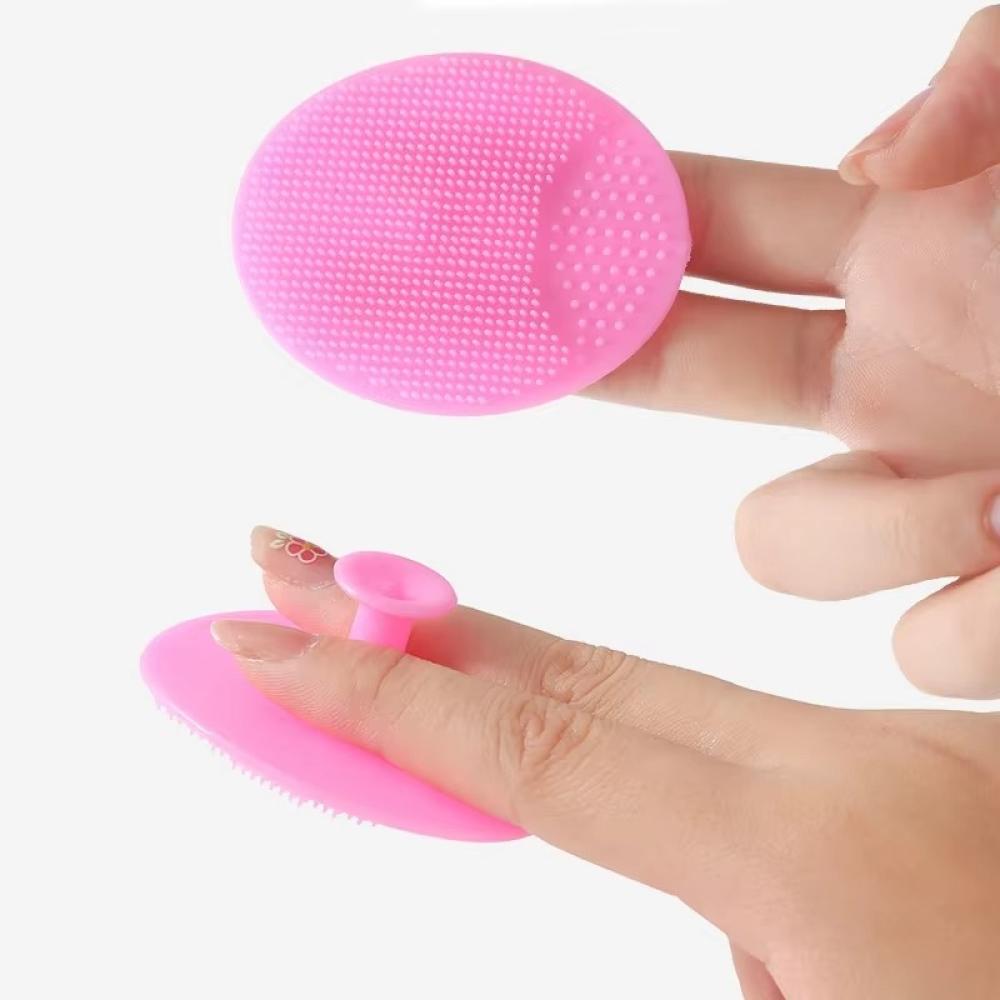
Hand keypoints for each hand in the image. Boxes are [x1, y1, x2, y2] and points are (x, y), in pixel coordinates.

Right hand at [211, 528, 999, 999]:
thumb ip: (746, 945)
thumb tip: (720, 904)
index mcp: (833, 853)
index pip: (541, 751)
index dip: (385, 697)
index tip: (267, 636)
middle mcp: (858, 772)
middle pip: (570, 681)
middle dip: (411, 634)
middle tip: (289, 572)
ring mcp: (894, 752)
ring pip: (652, 723)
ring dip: (523, 711)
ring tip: (422, 671)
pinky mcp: (919, 759)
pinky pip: (738, 751)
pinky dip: (651, 764)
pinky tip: (690, 829)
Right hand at [586, 7, 999, 696]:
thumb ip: (995, 92)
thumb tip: (884, 154)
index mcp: (920, 264)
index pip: (719, 231)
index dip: (619, 218)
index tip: (527, 216)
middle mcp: (898, 387)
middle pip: (692, 368)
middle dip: (614, 353)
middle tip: (534, 343)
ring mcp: (933, 509)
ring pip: (783, 545)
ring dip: (883, 525)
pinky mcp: (984, 621)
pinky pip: (913, 643)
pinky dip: (976, 621)